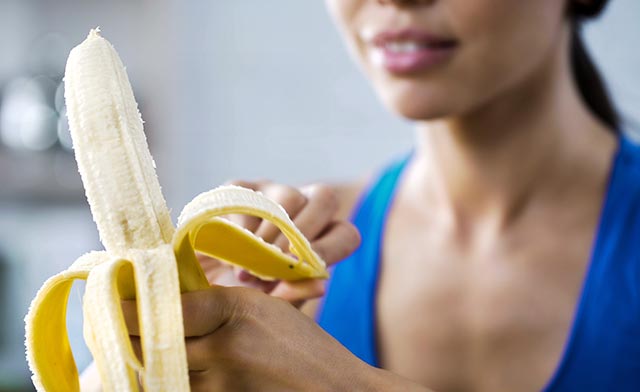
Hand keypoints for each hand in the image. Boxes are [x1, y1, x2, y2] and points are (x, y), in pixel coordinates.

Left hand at [124, 287, 427, 391]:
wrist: (336, 391)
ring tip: (138, 349)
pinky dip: (169, 383)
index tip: (110, 298)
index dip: (128, 305)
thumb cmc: (303, 347)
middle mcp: (222, 350)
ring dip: (144, 362)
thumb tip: (167, 299)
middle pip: (153, 343)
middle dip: (128, 334)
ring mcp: (221, 387)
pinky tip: (170, 371)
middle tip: (112, 326)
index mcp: (234, 312)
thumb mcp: (264, 309)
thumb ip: (217, 304)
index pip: (164, 308)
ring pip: (160, 375)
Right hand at [199, 181, 360, 306]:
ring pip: (290, 196)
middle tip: (273, 266)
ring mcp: (272, 192)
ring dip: (270, 234)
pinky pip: (248, 196)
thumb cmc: (243, 296)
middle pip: (325, 200)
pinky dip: (239, 225)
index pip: (346, 233)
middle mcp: (303, 209)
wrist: (197, 287)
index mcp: (320, 238)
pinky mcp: (240, 187)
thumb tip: (321, 285)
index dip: (330, 248)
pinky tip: (227, 249)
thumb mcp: (267, 303)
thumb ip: (293, 294)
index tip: (304, 269)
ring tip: (247, 266)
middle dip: (302, 235)